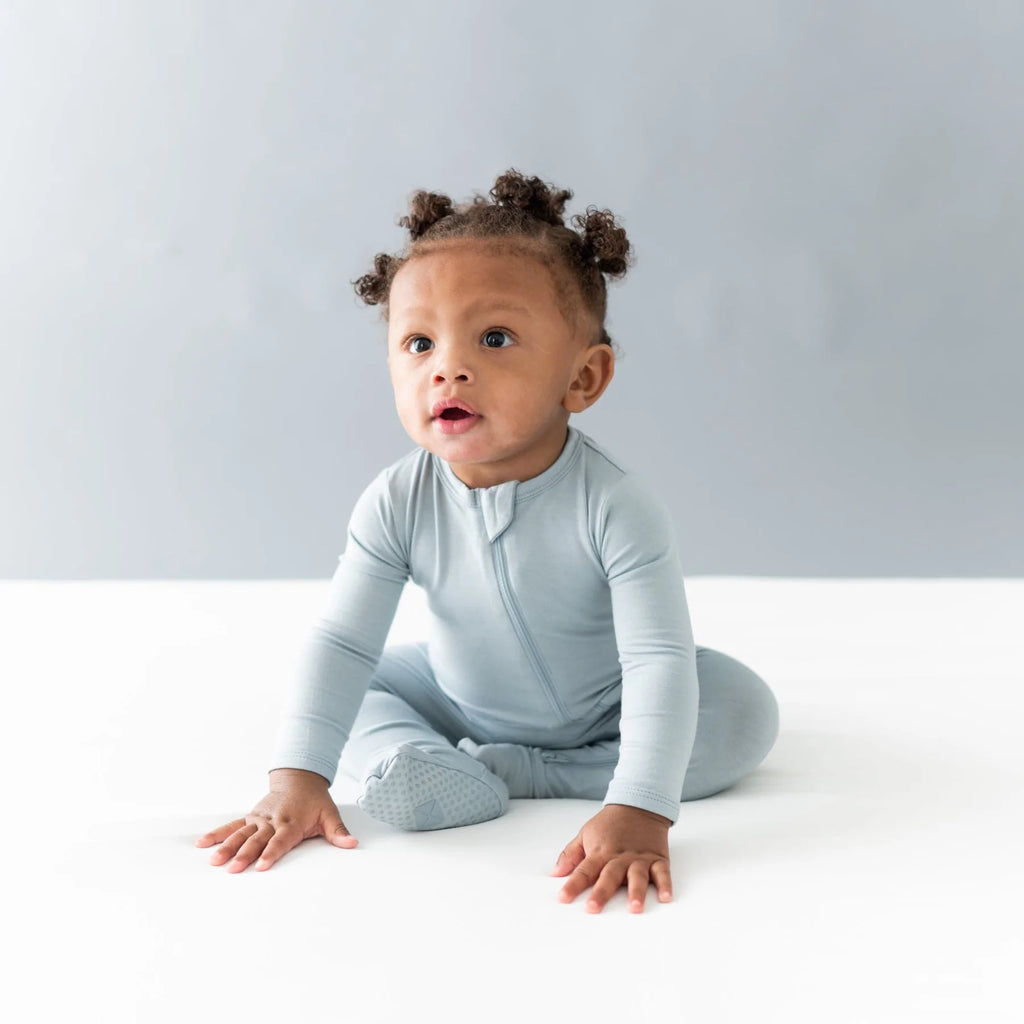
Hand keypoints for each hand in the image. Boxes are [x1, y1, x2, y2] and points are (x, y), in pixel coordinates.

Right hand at [195, 768, 357, 871]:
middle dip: (245, 854)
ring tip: (214, 861)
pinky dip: (217, 833)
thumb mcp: (329, 814)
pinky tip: (202, 843)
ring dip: (227, 846)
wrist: (299, 779)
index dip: (272, 853)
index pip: (280, 840)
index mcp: (291, 822)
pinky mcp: (250, 817)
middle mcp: (272, 820)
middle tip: (233, 869)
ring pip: (241, 833)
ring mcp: (259, 818)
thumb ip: (338, 831)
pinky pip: (232, 825)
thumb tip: (352, 843)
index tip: (262, 866)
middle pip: (257, 840)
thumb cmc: (314, 801)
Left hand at [550, 803, 672, 912]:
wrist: (638, 805)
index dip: (573, 885)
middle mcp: (620, 857)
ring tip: (634, 908)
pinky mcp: (657, 859)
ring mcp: (639, 859)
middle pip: (609, 876)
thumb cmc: (609, 824)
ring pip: (637, 876)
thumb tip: (554, 873)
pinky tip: (666, 897)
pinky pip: (662, 873)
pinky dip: (665, 885)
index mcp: (600, 852)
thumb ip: (571, 854)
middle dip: (601, 892)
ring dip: (636, 891)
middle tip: (593, 908)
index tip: (563, 899)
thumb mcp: (586, 834)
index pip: (584, 871)